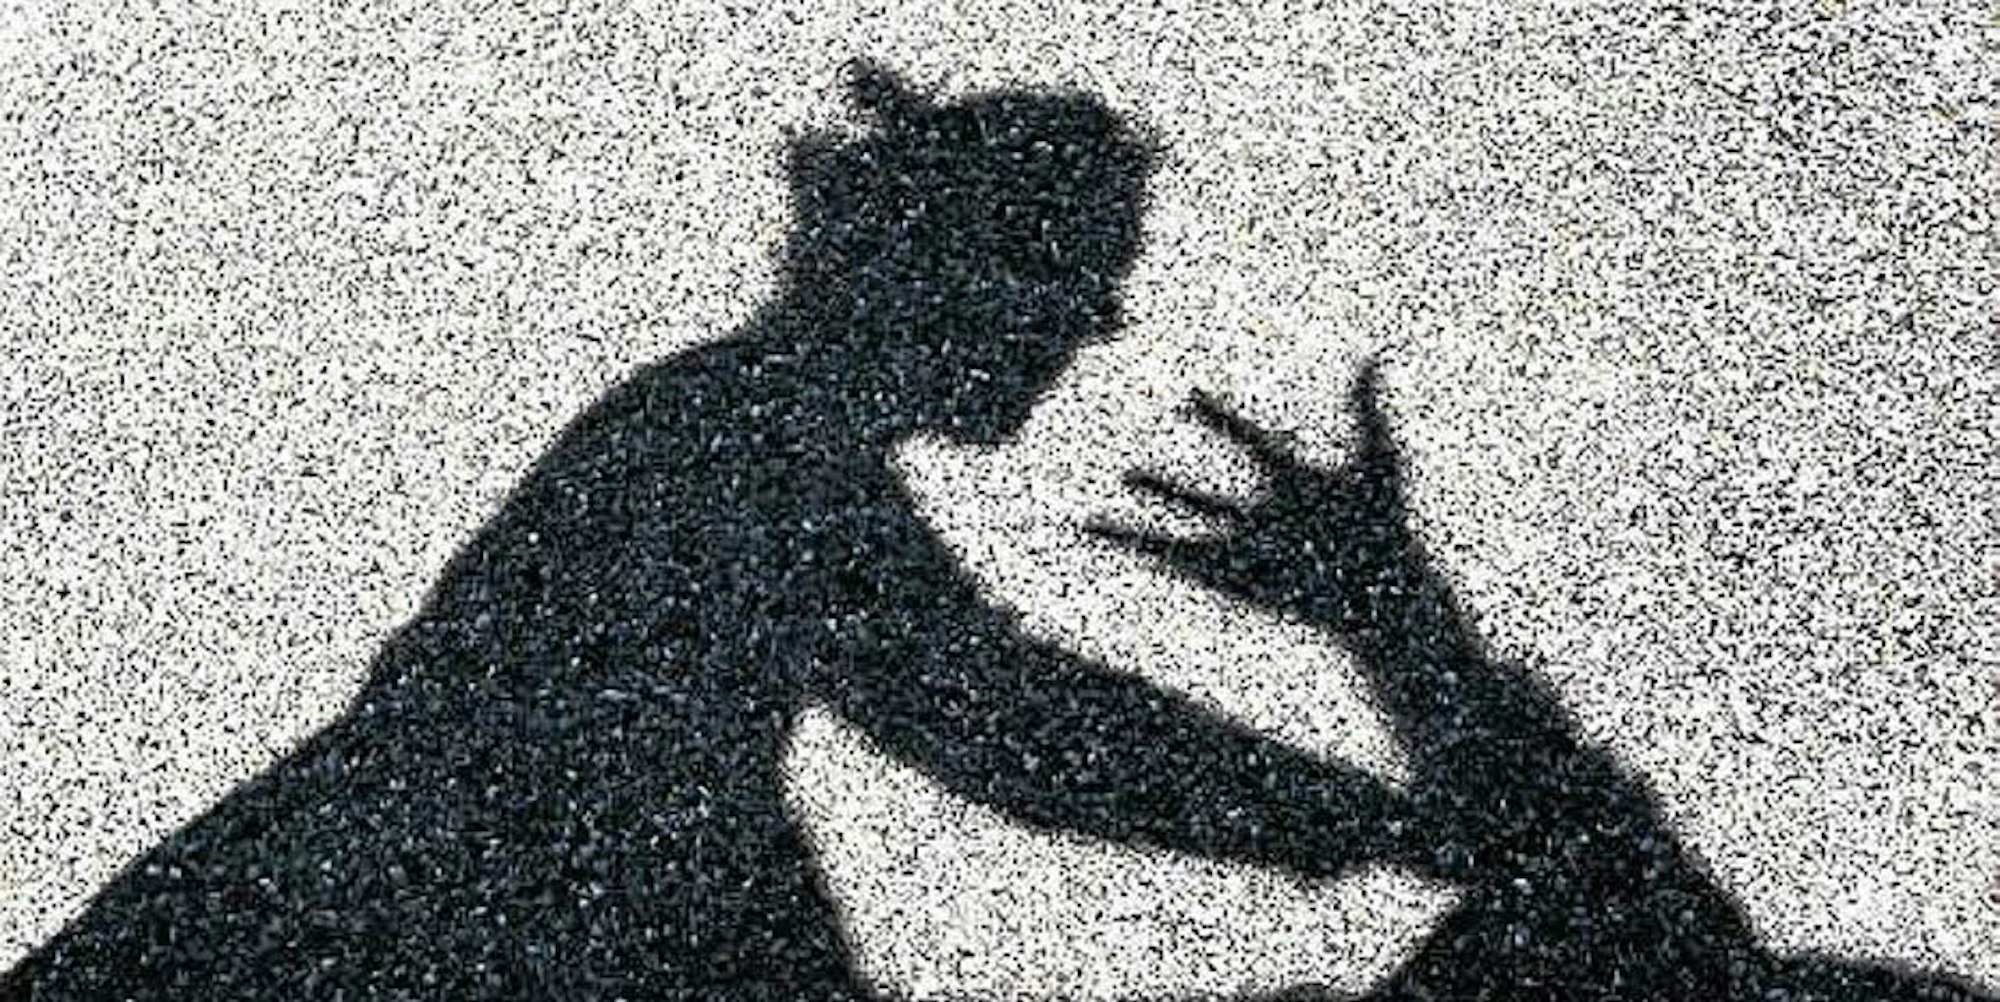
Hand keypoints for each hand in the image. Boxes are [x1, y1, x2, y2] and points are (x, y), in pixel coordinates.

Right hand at [1088, 361, 1414, 631]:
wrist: (1375, 592)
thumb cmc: (1383, 528)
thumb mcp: (1377, 460)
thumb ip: (1367, 409)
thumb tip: (1373, 354)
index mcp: (1289, 485)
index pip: (1246, 442)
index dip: (1216, 419)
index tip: (1186, 395)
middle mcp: (1258, 516)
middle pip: (1204, 492)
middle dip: (1169, 478)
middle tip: (1132, 459)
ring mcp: (1238, 545)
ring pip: (1182, 517)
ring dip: (1149, 502)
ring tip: (1114, 485)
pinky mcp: (1219, 570)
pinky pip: (1163, 553)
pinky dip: (1126, 541)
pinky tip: (1092, 531)